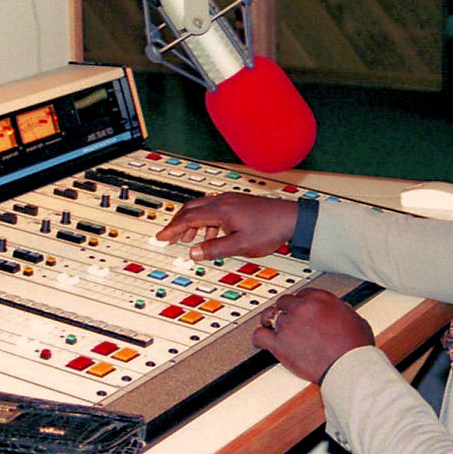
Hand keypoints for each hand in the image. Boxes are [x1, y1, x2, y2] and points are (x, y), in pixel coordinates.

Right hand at [154, 193, 298, 261]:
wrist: (291, 218)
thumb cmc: (269, 229)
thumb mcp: (240, 245)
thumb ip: (215, 249)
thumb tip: (193, 253)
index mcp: (220, 210)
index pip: (187, 219)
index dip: (172, 229)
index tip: (161, 237)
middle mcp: (222, 202)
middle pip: (190, 209)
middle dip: (177, 224)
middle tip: (169, 236)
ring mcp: (230, 201)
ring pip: (202, 209)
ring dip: (192, 224)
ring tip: (189, 240)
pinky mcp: (237, 203)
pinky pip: (213, 210)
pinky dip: (205, 222)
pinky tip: (212, 236)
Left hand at [252, 287, 373, 384]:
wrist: (348, 366)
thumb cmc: (355, 347)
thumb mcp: (355, 318)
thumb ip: (342, 310)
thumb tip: (339, 310)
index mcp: (320, 298)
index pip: (303, 293)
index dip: (301, 302)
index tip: (302, 309)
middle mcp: (302, 308)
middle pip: (285, 302)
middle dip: (288, 310)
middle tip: (290, 320)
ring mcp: (288, 325)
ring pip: (270, 315)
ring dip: (271, 320)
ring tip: (273, 326)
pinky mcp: (279, 344)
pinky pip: (259, 336)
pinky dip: (259, 337)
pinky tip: (263, 340)